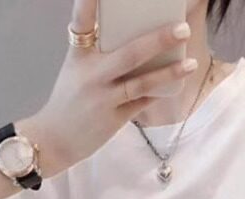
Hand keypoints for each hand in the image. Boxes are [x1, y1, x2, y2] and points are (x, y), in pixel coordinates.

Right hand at [33, 0, 195, 168]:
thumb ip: (101, 55)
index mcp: (78, 56)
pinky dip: (158, 92)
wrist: (53, 139)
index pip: (82, 22)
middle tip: (182, 28)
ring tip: (190, 63)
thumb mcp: (78, 70)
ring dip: (169, 73)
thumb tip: (142, 42)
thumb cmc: (70, 100)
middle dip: (158, 40)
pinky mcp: (112, 119)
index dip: (88, 3)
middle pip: (129, 54)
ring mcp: (103, 98)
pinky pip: (141, 103)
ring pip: (141, 83)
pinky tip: (176, 84)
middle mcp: (90, 75)